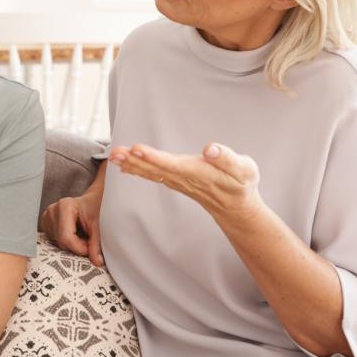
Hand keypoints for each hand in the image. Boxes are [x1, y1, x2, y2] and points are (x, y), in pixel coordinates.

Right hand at [40, 191, 104, 265]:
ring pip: (58, 243)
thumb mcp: (99, 225)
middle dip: (77, 246)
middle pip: (61, 241)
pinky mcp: (46, 224)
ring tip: (82, 234)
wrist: (92, 201)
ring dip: (72, 245)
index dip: (80, 248)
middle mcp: (52, 211)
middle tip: (89, 240)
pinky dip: (67, 243)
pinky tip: (75, 234)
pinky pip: (55, 241)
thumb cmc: (96, 208)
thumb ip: (96, 243)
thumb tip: (97, 262)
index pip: (66, 238)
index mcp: (64, 206)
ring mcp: (46, 218)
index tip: (91, 249)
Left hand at [110, 142, 263, 223]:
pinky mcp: (175, 181)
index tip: (137, 150)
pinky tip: (124, 165)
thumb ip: (227, 158)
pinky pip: (153, 175)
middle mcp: (184, 178)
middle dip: (134, 161)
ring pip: (151, 173)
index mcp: (199, 172)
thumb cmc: (242, 183)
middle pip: (156, 169)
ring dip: (131, 164)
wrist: (237, 208)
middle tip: (114, 153)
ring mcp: (178, 181)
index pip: (173, 165)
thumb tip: (210, 149)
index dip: (154, 158)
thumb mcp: (243, 168)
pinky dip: (137, 169)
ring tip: (113, 156)